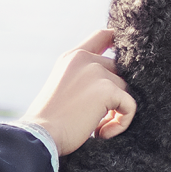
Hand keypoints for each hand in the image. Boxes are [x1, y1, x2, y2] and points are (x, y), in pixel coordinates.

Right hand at [21, 28, 136, 156]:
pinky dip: (121, 123)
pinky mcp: (107, 90)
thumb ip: (82, 76)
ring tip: (97, 128)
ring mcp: (96, 72)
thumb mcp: (62, 86)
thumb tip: (112, 84)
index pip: (102, 36)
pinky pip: (129, 106)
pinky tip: (102, 133)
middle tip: (98, 118)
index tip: (126, 55)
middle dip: (115, 94)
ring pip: (125, 90)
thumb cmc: (49, 120)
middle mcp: (84, 59)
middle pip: (118, 71)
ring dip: (117, 112)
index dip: (118, 41)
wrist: (40, 135)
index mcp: (72, 57)